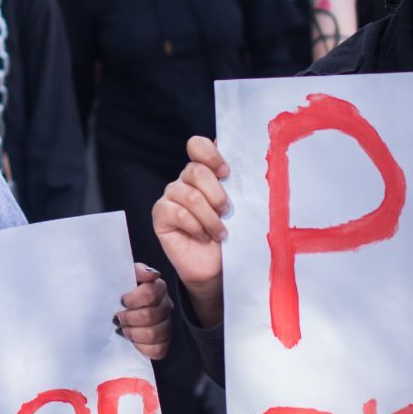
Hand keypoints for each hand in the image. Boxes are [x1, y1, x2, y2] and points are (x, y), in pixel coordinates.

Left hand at [115, 265, 172, 360]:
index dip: (132, 300)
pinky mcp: (164, 341)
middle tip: (117, 318)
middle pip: (150, 316)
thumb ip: (137, 271)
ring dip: (133, 333)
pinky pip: (159, 350)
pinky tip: (133, 341)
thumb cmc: (121, 289)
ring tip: (123, 330)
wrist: (116, 305)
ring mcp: (166, 324)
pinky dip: (143, 347)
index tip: (121, 301)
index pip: (150, 293)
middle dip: (128, 319)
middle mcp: (166, 305)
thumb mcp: (125, 274)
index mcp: (158, 287)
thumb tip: (152, 274)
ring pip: (154, 334)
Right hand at [151, 136, 228, 323]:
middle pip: (196, 170)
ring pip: (189, 195)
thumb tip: (251, 166)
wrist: (218, 267)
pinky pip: (176, 212)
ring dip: (209, 218)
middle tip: (226, 212)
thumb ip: (237, 184)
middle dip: (216, 194)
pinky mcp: (161, 214)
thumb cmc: (232, 235)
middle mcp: (186, 180)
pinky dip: (195, 227)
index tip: (226, 173)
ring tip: (219, 232)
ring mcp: (171, 196)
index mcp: (206, 171)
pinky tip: (203, 237)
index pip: (198, 146)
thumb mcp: (240, 207)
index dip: (210, 154)